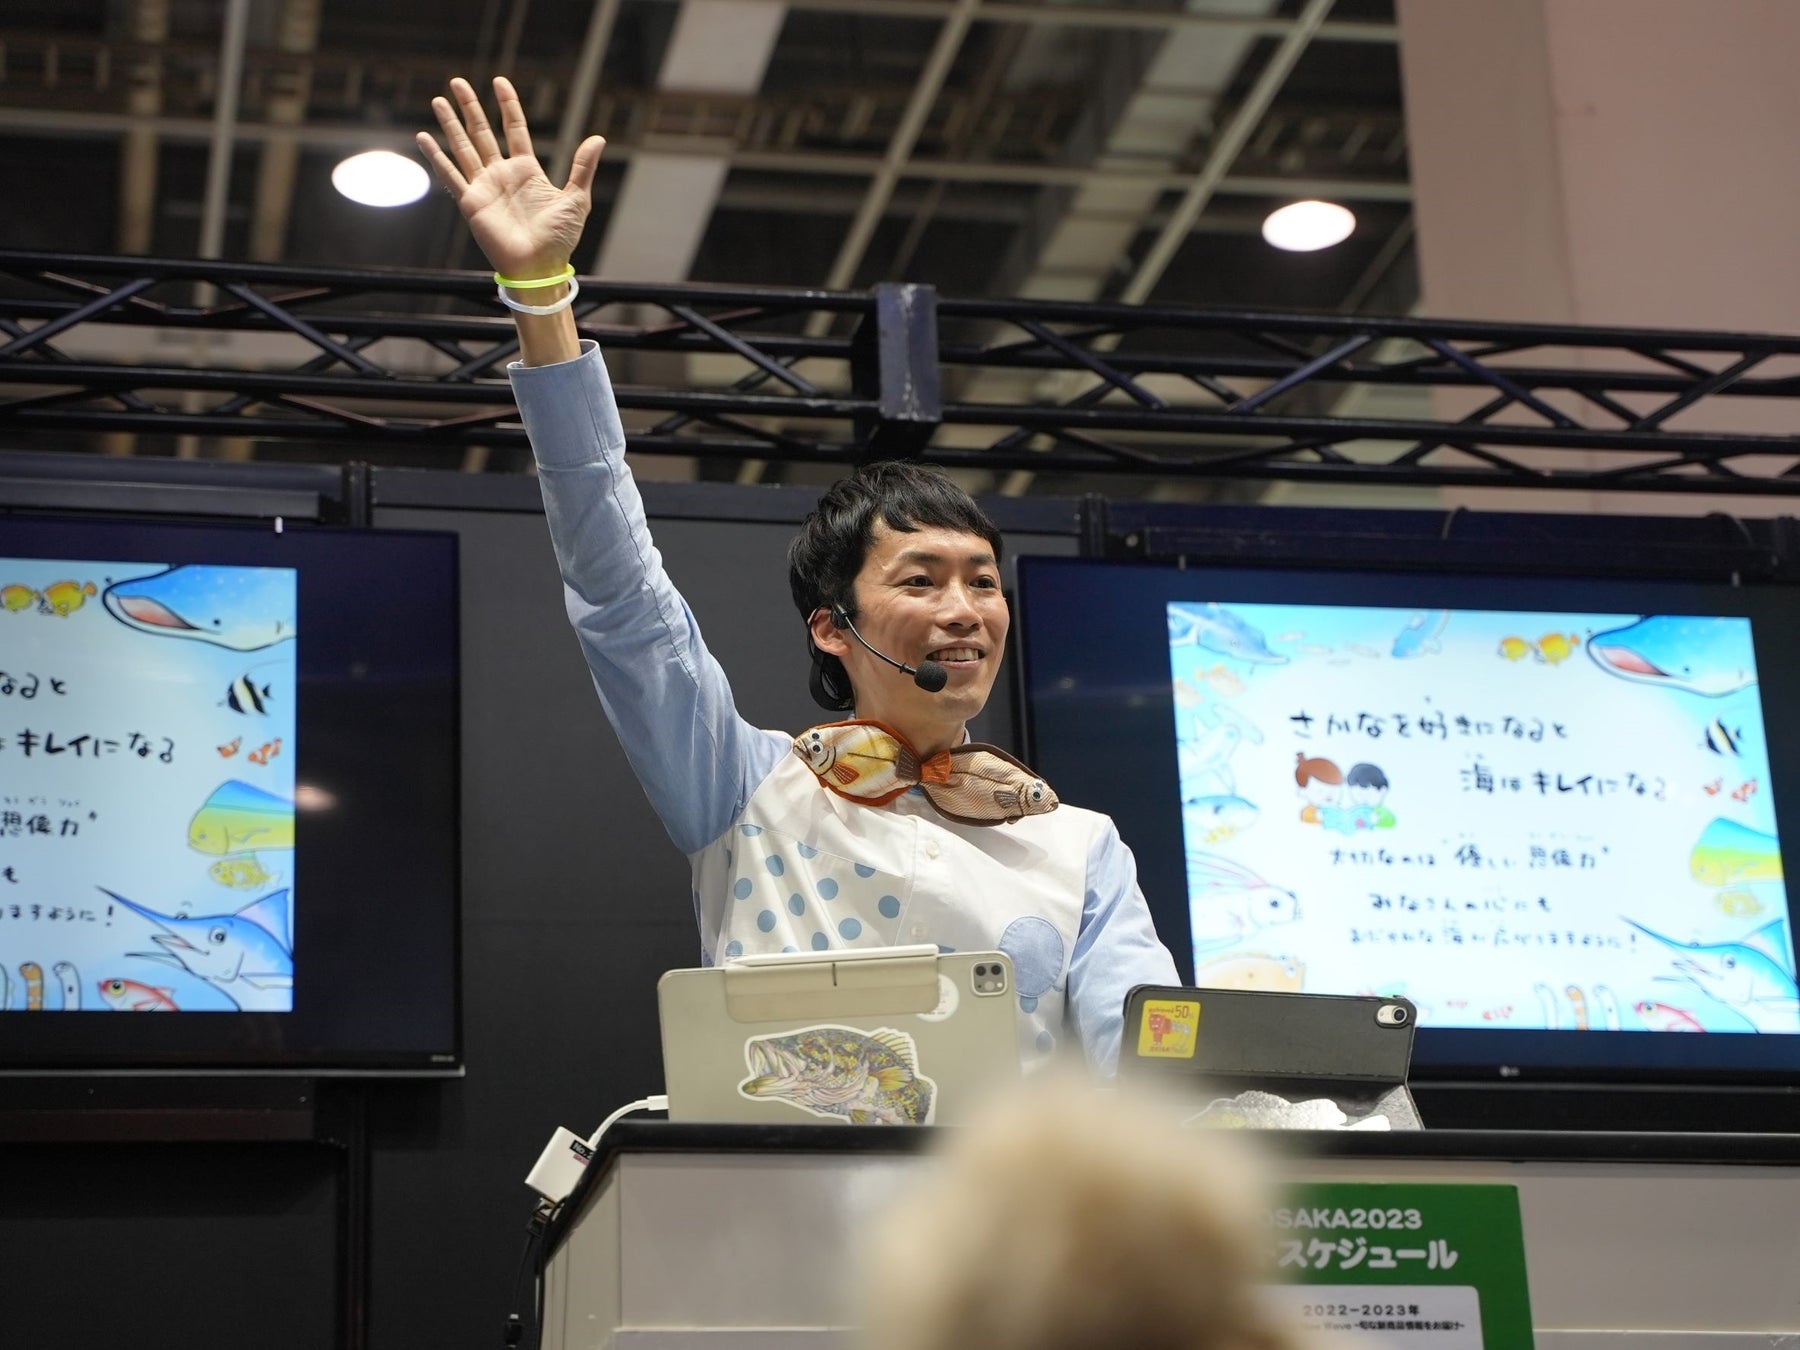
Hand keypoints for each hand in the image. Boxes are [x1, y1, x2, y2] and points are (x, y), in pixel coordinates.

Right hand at [416, 76, 604, 280]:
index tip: (499, 82)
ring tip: (438, 99)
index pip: (514, 129)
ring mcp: (484, 187)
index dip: (508, 105)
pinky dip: (436, 156)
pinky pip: (450, 175)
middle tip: (457, 81)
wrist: (540, 267)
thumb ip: (583, 167)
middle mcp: (502, 174)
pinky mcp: (471, 203)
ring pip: (463, 147)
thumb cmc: (560, 239)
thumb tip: (598, 138)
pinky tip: (423, 137)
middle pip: (482, 132)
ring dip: (450, 124)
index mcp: (527, 171)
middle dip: (470, 107)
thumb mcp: (577, 199)